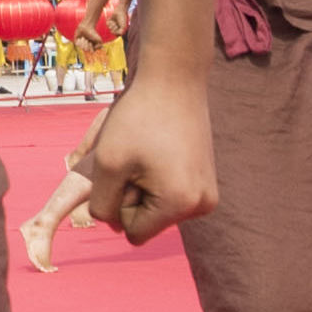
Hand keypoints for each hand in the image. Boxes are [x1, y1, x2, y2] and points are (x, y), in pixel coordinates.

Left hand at [78, 78, 216, 243]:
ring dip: (143, 185)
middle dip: (132, 195)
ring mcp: (208, 192)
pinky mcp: (207, 179)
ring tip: (146, 151)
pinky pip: (171, 193)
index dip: (118, 205)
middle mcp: (203, 205)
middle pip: (148, 222)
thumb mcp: (108, 163)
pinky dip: (156, 177)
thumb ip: (102, 203)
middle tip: (135, 156)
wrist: (175, 79)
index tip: (125, 170)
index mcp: (181, 205)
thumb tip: (112, 223)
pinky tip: (157, 149)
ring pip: (158, 208)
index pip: (134, 233)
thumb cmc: (138, 117)